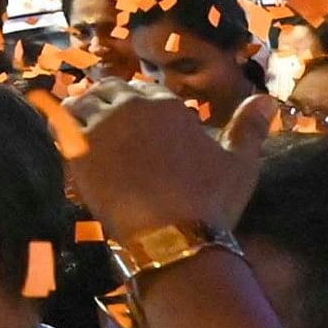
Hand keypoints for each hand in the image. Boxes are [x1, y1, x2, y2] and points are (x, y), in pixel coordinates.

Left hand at [67, 88, 272, 243]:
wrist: (174, 235)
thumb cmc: (210, 200)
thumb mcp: (240, 163)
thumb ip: (250, 128)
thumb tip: (268, 98)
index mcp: (167, 105)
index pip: (143, 93)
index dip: (138, 107)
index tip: (137, 128)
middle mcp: (131, 107)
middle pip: (109, 92)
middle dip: (108, 105)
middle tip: (107, 130)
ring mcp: (102, 127)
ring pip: (81, 104)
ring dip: (81, 113)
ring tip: (85, 134)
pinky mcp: (77, 150)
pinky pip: (59, 127)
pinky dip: (60, 131)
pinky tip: (64, 144)